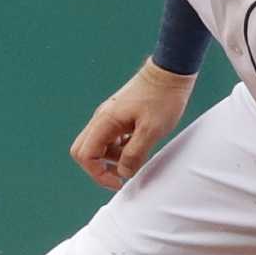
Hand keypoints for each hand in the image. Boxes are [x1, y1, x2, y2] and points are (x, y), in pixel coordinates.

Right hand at [68, 59, 195, 189]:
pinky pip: (111, 137)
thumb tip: (122, 172)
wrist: (171, 72)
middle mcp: (102, 118)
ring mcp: (109, 116)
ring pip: (99, 145)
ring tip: (138, 157)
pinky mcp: (119, 115)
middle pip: (85, 151)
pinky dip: (121, 147)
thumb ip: (135, 154)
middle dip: (100, 168)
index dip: (98, 174)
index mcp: (105, 121)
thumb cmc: (163, 99)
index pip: (85, 155)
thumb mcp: (152, 131)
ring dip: (113, 157)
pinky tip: (140, 146)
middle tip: (122, 175)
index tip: (119, 182)